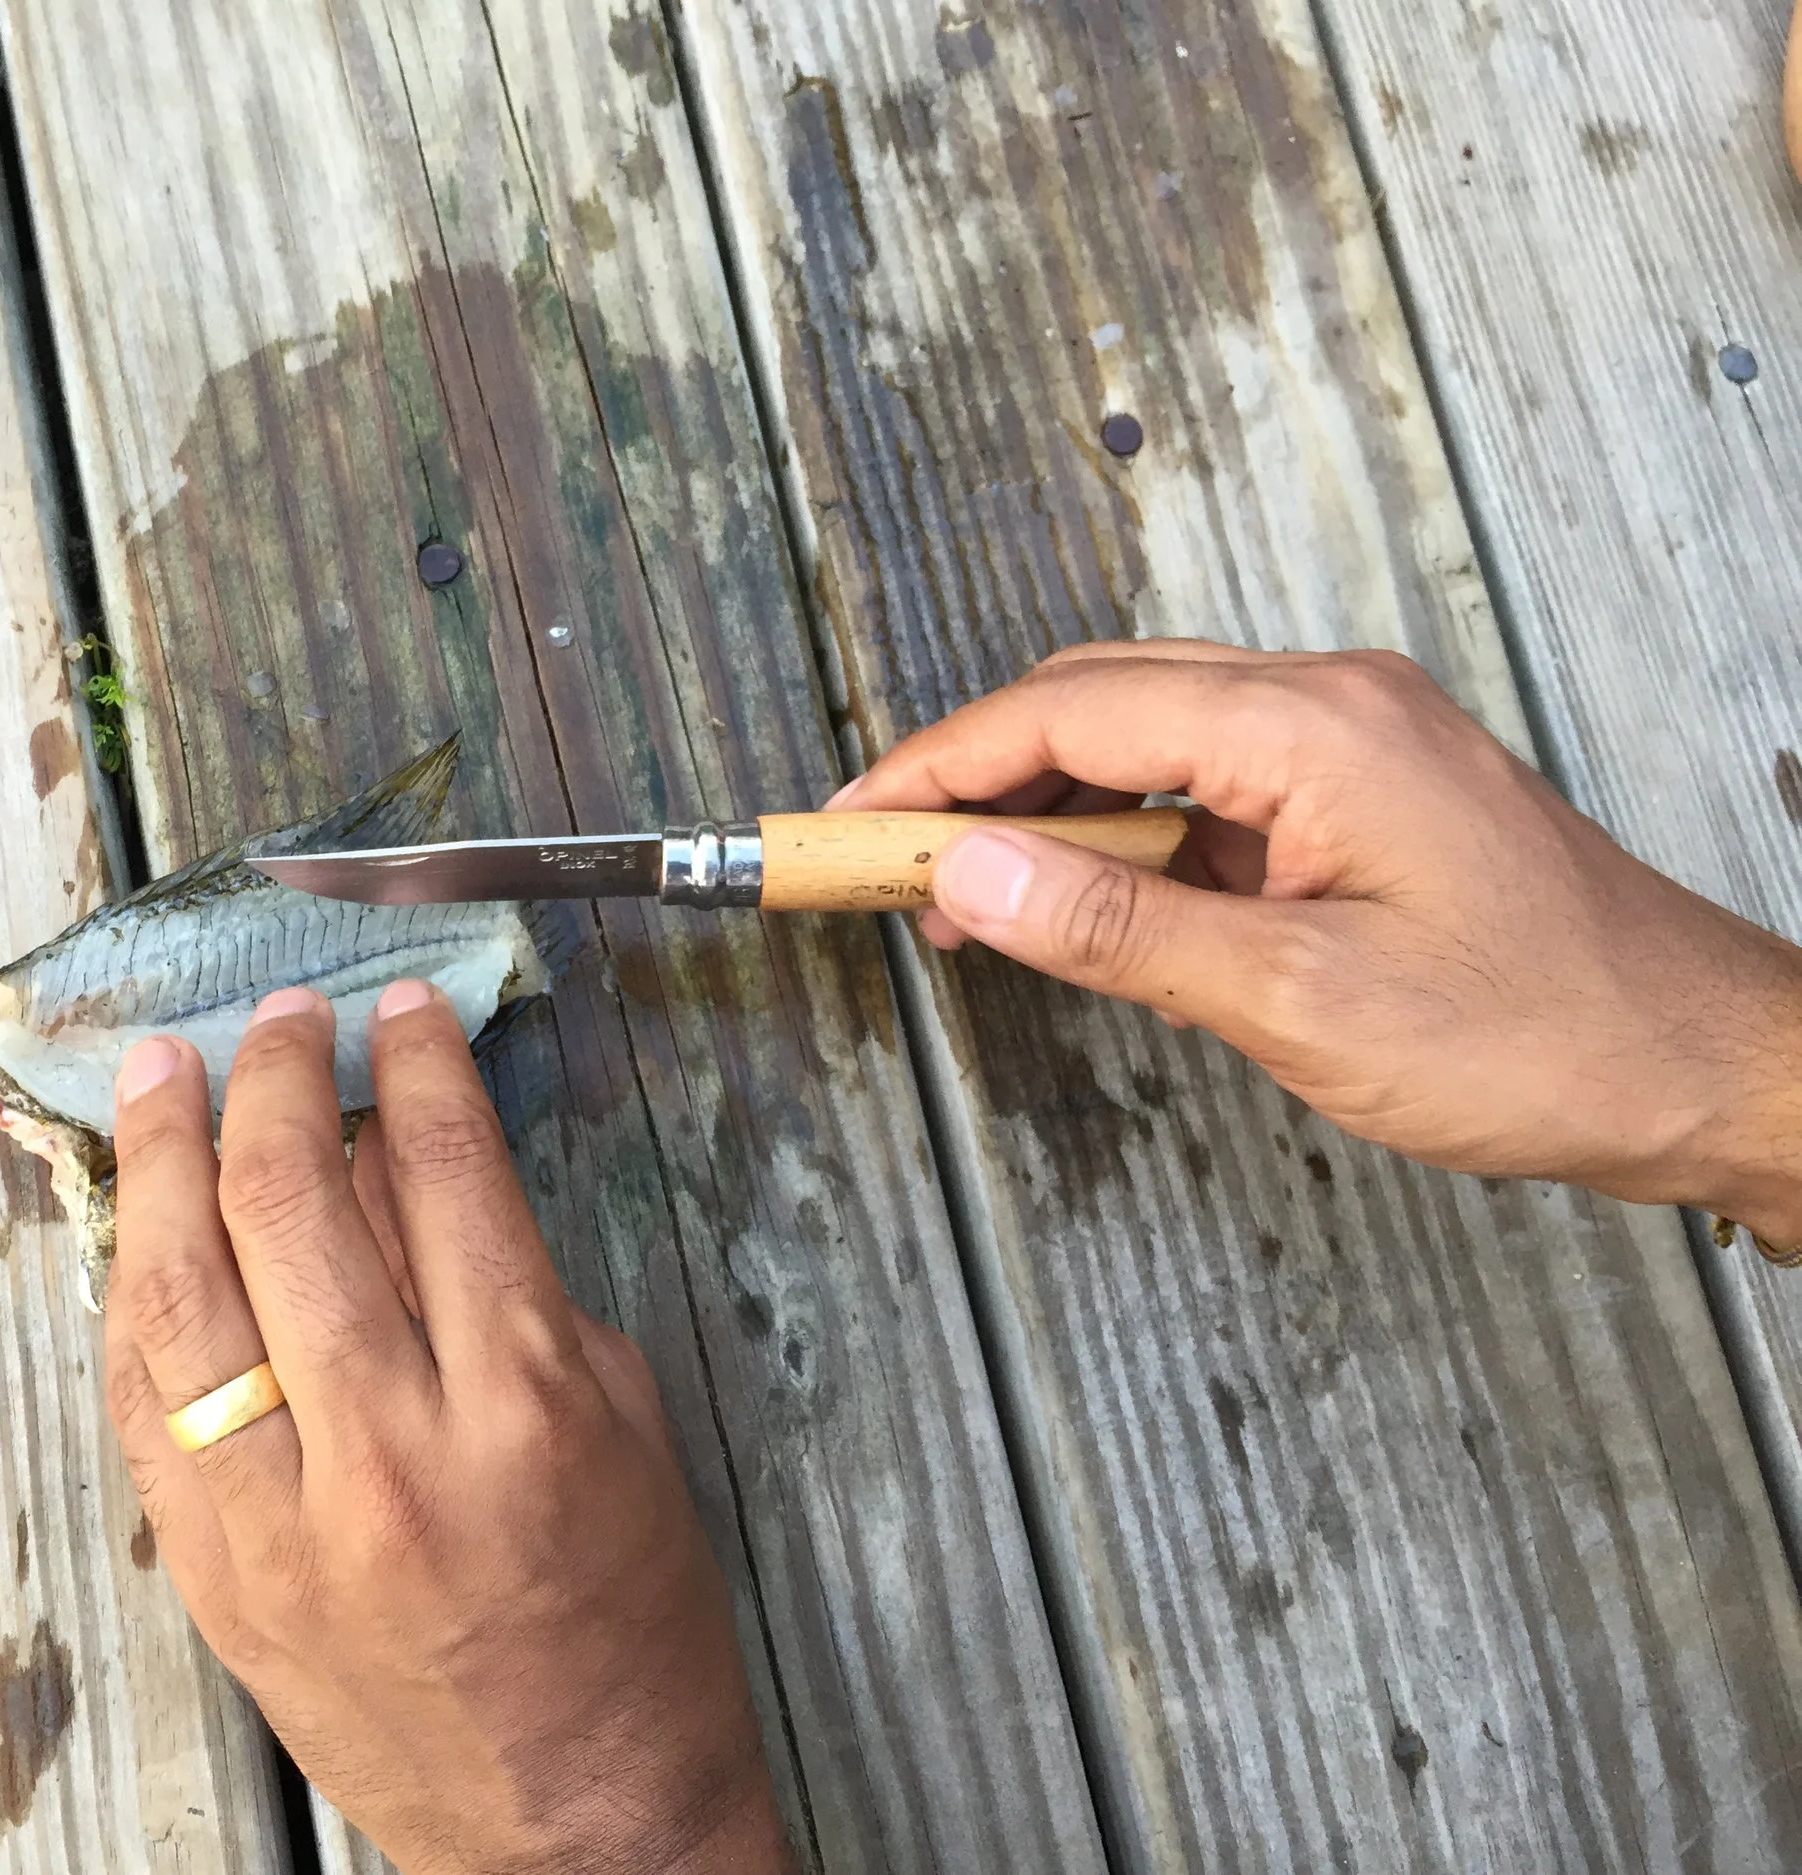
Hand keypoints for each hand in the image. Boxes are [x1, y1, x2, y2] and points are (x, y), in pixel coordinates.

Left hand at [104, 983, 789, 1874]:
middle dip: (277, 1078)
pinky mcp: (214, 1576)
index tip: (400, 1010)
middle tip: (280, 1020)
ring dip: (167, 1158)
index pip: (442, 1171)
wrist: (578, 1830)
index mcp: (525, 1405)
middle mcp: (392, 1452)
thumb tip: (409, 1160)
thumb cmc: (628, 1625)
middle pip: (291, 1205)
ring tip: (165, 1072)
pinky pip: (140, 1403)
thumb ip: (513, 1286)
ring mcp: (282, 1521)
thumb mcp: (621, 1424)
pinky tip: (141, 1222)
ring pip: (182, 1292)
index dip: (414, 1061)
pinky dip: (134, 1293)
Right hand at [832, 642, 1801, 1243]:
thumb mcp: (1299, 1002)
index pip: (1070, 713)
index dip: (938, 768)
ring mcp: (1353, 743)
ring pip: (1147, 740)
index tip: (848, 822)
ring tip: (960, 897)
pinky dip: (1123, 834)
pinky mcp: (1364, 795)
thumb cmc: (1543, 1038)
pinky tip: (1079, 902)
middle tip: (879, 863)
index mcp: (1312, 728)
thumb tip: (966, 876)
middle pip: (1097, 702)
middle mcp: (1330, 704)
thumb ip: (1116, 929)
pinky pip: (1206, 785)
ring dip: (1044, 809)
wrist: (1705, 1064)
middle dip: (972, 776)